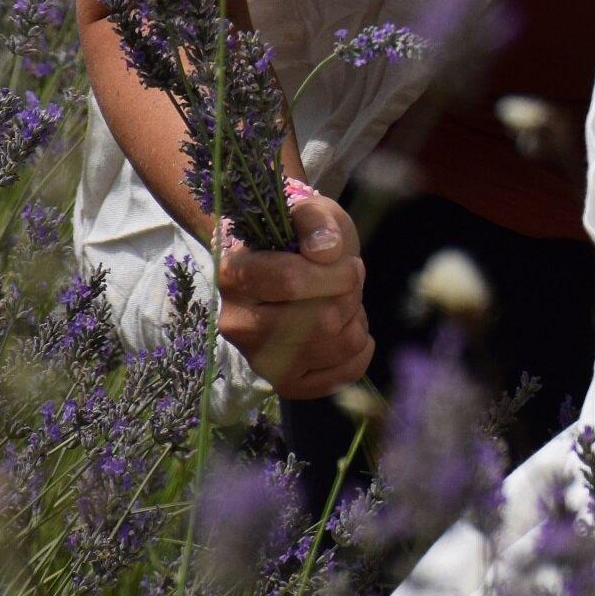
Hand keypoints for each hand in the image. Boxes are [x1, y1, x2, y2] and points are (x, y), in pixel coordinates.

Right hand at [214, 185, 373, 399]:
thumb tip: (325, 250)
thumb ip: (315, 220)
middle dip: (349, 292)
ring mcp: (260, 360)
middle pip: (320, 318)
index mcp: (234, 276)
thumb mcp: (308, 211)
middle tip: (346, 279)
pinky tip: (348, 329)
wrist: (292, 269)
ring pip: (338, 344)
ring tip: (341, 302)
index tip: (343, 259)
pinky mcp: (285, 384)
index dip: (334, 270)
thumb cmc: (300, 238)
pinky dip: (360, 350)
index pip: (291, 281)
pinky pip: (344, 374)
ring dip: (356, 318)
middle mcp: (239, 324)